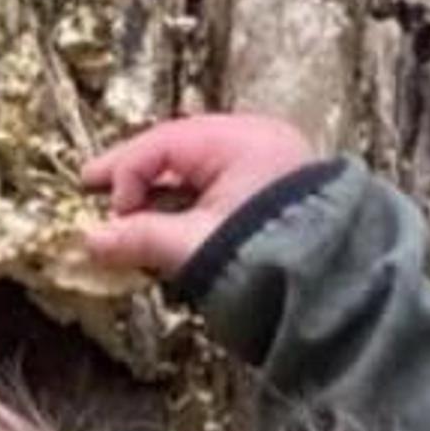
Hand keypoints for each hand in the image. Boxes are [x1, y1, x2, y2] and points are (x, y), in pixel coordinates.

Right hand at [81, 112, 324, 281]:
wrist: (338, 289)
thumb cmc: (269, 257)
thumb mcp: (196, 246)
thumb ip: (140, 239)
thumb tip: (91, 241)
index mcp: (239, 141)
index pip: (163, 144)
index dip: (125, 174)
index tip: (108, 210)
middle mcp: (258, 142)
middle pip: (180, 150)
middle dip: (137, 175)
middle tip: (93, 187)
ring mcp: (271, 166)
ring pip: (200, 169)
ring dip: (163, 192)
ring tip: (129, 213)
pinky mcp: (278, 196)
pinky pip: (221, 186)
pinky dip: (191, 203)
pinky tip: (169, 222)